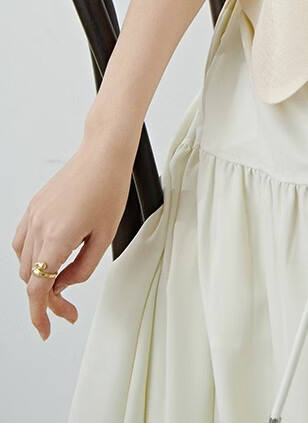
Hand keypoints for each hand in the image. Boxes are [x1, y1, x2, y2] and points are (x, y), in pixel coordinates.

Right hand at [12, 139, 134, 340]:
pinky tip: (49, 258)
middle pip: (31, 279)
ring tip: (61, 282)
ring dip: (38, 278)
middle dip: (47, 298)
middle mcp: (39, 227)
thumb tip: (63, 284)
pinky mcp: (34, 207)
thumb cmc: (109, 187)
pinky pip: (22, 242)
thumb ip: (82, 268)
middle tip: (68, 308)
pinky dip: (31, 257)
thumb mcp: (105, 236)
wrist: (103, 153)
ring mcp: (34, 215)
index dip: (40, 315)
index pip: (38, 289)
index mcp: (57, 237)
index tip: (46, 330)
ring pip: (24, 262)